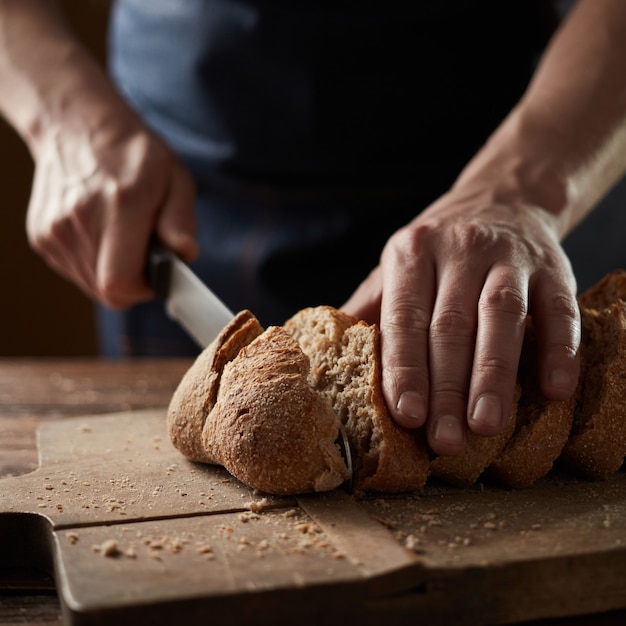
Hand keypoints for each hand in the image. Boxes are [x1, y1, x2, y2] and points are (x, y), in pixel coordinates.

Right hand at [25, 108, 197, 308]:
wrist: (78, 127)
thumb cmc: (135, 155)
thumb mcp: (176, 179)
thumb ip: (181, 219)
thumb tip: (185, 253)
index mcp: (121, 204)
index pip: (120, 282)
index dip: (143, 288)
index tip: (156, 273)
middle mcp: (81, 219)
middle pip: (107, 290)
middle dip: (132, 282)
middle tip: (143, 254)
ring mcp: (55, 229)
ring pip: (90, 284)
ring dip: (112, 273)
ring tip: (121, 239)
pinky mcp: (41, 236)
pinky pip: (74, 271)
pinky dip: (92, 263)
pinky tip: (101, 234)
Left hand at [342, 188, 580, 456]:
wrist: (502, 198)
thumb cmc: (439, 249)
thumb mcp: (399, 265)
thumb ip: (370, 307)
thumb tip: (328, 356)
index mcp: (411, 252)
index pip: (405, 317)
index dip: (405, 368)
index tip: (406, 415)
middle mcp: (459, 249)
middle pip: (451, 325)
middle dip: (447, 387)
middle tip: (444, 440)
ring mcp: (509, 256)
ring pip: (501, 318)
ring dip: (493, 375)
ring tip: (485, 425)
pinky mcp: (552, 267)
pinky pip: (559, 309)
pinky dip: (558, 350)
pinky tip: (554, 390)